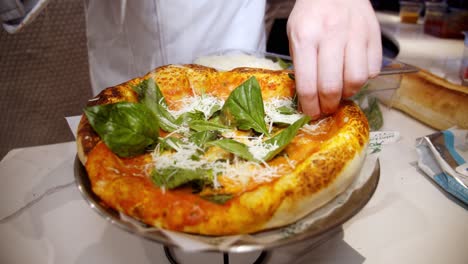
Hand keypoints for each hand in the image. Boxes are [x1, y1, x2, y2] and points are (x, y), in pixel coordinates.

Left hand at [287, 0, 381, 117]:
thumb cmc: (311, 14)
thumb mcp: (294, 35)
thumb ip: (301, 64)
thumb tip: (308, 97)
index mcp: (306, 37)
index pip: (308, 84)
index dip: (310, 106)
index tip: (311, 113)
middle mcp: (331, 36)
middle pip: (332, 86)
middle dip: (328, 105)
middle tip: (326, 107)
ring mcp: (355, 34)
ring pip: (356, 80)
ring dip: (348, 93)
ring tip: (341, 91)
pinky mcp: (373, 34)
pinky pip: (373, 69)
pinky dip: (364, 78)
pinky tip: (353, 73)